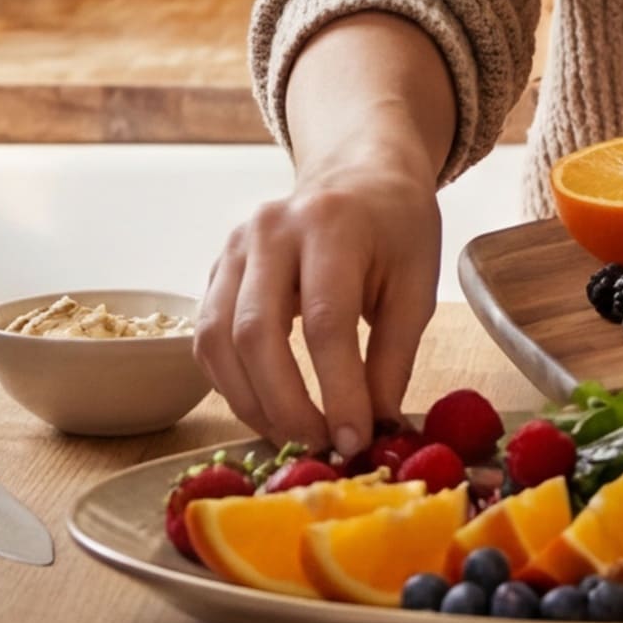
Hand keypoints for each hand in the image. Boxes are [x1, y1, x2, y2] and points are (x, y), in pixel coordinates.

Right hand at [197, 160, 439, 458]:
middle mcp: (271, 229)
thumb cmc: (395, 230)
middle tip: (319, 446)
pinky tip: (266, 409)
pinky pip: (206, 338)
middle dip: (286, 405)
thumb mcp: (415, 287)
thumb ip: (393, 359)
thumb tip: (376, 429)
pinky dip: (231, 385)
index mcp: (331, 225)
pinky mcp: (215, 269)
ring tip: (293, 437)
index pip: (325, 321)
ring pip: (218, 340)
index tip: (355, 438)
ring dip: (252, 403)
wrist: (358, 175)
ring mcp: (234, 247)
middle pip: (256, 333)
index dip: (338, 389)